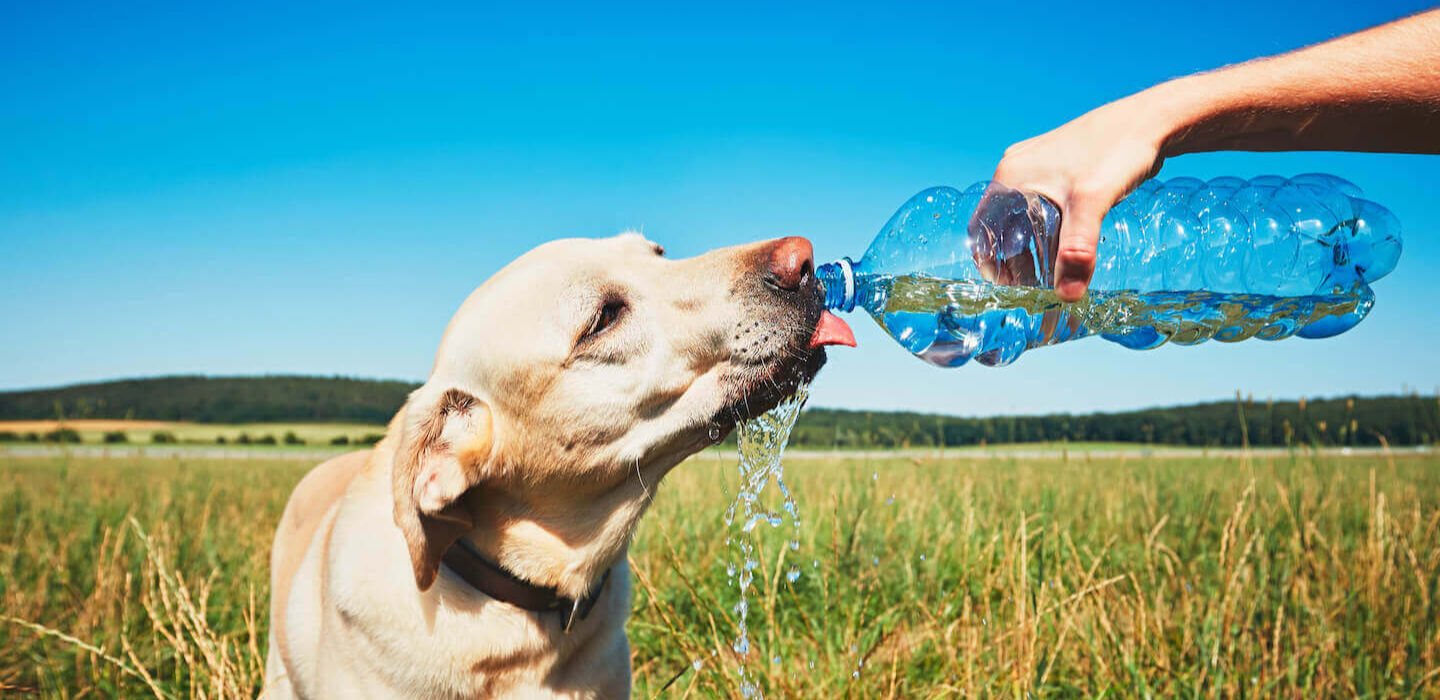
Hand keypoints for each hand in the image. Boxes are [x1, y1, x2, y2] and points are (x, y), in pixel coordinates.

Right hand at [988, 91, 1172, 301]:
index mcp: (1011, 176)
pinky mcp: (1058, 167)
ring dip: (1031, 243)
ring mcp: (1037, 166)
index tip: (1006, 287)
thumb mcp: (1092, 204)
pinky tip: (1067, 243)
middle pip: (1001, 224)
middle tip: (1032, 285)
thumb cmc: (1115, 151)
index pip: (982, 228)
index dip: (989, 261)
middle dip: (1012, 257)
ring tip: (1050, 270)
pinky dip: (1048, 228)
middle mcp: (1017, 169)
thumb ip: (1077, 250)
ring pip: (1022, 215)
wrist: (1149, 120)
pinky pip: (1041, 204)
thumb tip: (1067, 296)